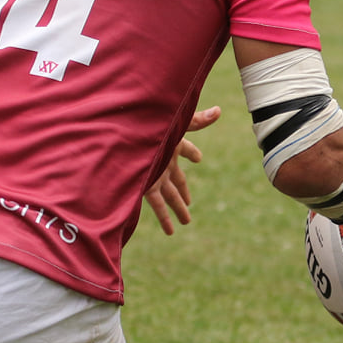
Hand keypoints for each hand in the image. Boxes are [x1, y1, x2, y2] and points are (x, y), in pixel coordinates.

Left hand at [144, 106, 221, 235]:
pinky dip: (165, 219)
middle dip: (183, 193)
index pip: (186, 148)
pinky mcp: (146, 185)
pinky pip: (158, 205)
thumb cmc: (150, 126)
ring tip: (185, 223)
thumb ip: (198, 120)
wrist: (122, 137)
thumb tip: (220, 110)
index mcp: (172, 144)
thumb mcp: (177, 123)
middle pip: (178, 180)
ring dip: (177, 209)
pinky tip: (170, 231)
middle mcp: (164, 161)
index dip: (192, 153)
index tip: (198, 159)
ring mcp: (155, 175)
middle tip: (189, 204)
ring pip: (170, 196)